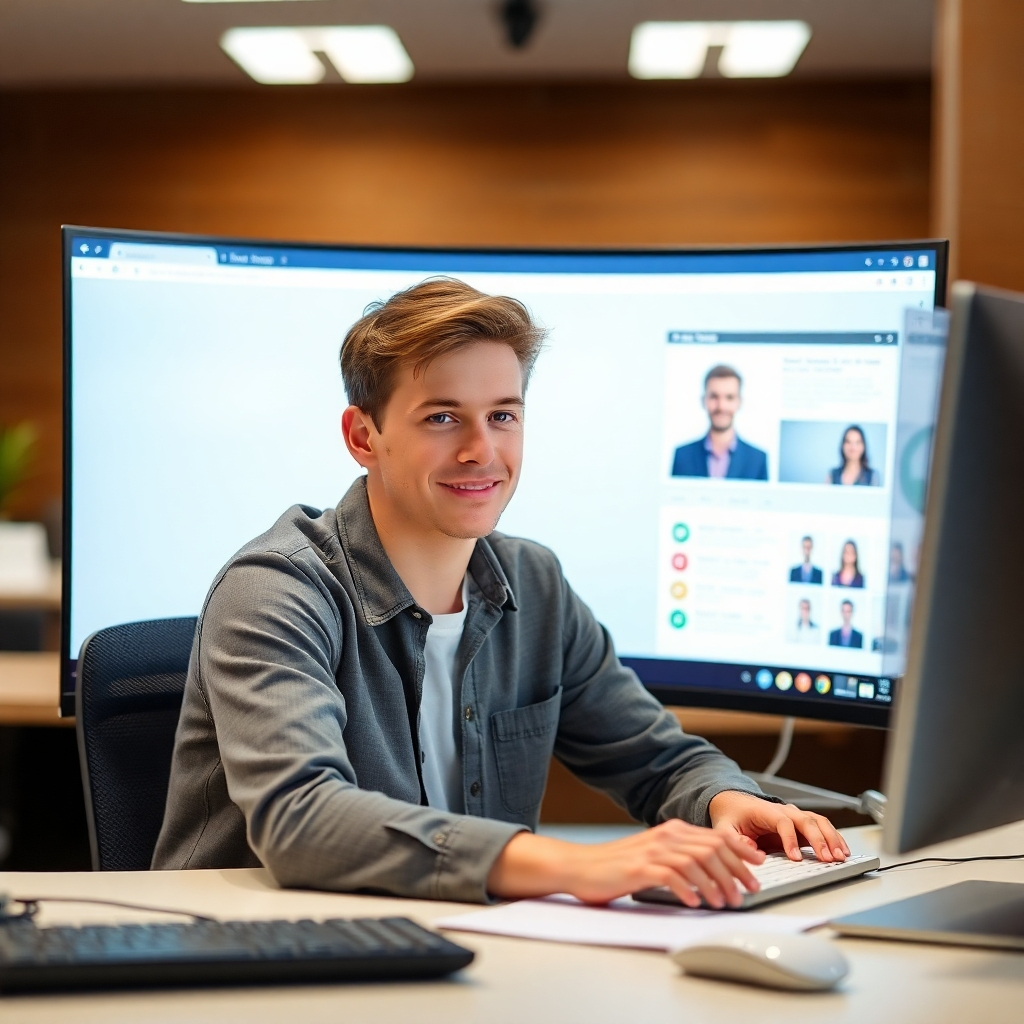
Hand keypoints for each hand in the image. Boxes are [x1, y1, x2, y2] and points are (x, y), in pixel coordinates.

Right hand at [487, 820, 765, 908]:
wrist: (581, 866)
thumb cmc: (617, 866)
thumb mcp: (653, 856)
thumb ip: (679, 857)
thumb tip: (712, 872)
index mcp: (670, 831)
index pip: (714, 836)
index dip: (739, 850)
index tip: (757, 865)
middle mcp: (664, 836)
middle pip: (710, 848)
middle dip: (735, 871)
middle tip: (747, 891)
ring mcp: (651, 850)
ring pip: (696, 862)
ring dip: (715, 884)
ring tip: (724, 902)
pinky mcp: (639, 867)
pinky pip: (671, 876)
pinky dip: (687, 889)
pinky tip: (695, 902)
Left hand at [708, 790, 850, 862]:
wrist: (734, 803)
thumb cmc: (731, 816)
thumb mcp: (724, 828)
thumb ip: (734, 839)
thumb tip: (751, 851)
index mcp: (765, 811)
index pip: (782, 822)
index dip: (790, 839)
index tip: (795, 858)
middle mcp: (783, 810)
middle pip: (806, 820)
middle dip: (819, 839)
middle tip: (827, 858)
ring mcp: (794, 816)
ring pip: (818, 822)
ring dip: (831, 838)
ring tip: (840, 856)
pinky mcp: (801, 825)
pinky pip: (821, 827)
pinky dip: (834, 837)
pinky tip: (842, 851)